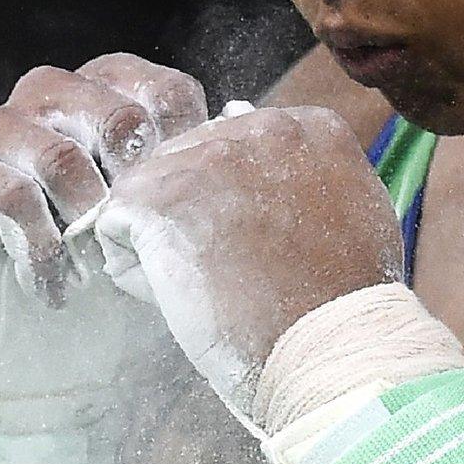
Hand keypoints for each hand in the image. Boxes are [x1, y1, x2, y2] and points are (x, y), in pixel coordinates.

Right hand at [0, 54, 207, 395]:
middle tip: (137, 249)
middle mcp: (48, 96)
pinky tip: (53, 288)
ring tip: (95, 274)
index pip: (164, 92)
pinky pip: (8, 194)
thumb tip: (246, 134)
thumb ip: (195, 185)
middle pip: (113, 116)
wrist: (25, 344)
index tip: (186, 221)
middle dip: (136, 194)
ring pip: (58, 156)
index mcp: (106, 92)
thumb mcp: (162, 232)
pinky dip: (41, 251)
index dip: (184, 159)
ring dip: (86, 228)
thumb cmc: (105, 277)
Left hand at [94, 106, 404, 413]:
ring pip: (149, 194)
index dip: (234, 205)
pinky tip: (183, 298)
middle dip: (194, 219)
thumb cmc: (341, 301)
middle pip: (188, 164)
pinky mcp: (159, 198)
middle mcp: (257, 128)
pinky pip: (116, 227)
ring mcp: (207, 158)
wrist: (330, 349)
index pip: (234, 148)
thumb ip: (299, 165)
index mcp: (306, 128)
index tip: (264, 249)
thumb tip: (234, 113)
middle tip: (235, 274)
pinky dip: (136, 271)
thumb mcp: (347, 211)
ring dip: (165, 244)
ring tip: (214, 286)